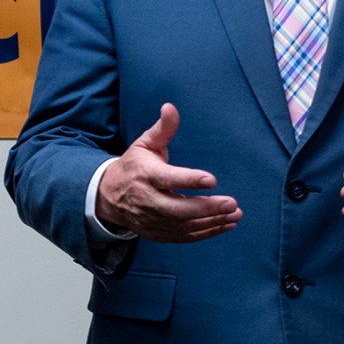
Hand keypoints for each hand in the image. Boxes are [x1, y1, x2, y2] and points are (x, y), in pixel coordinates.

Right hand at [94, 103, 240, 242]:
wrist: (109, 197)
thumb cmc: (133, 166)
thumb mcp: (144, 144)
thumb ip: (163, 128)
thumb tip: (170, 107)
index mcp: (145, 175)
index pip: (168, 179)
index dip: (189, 180)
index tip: (211, 180)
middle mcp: (147, 200)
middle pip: (178, 209)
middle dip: (207, 208)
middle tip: (232, 203)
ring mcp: (152, 220)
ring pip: (184, 225)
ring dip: (212, 221)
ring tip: (235, 214)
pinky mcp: (157, 233)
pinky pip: (184, 237)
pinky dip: (207, 233)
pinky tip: (225, 224)